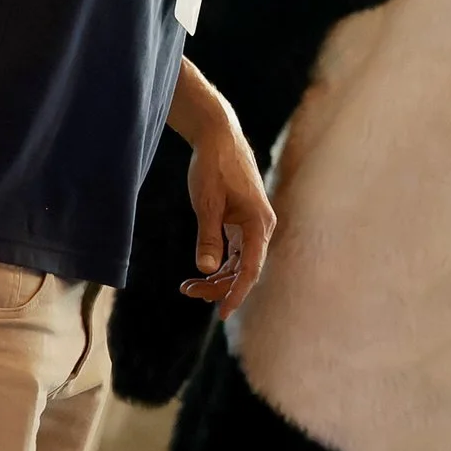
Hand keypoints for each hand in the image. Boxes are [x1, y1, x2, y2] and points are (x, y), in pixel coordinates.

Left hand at [172, 73, 277, 318]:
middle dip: (220, 286)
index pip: (251, 268)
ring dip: (218, 276)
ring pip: (240, 262)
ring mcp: (253, 223)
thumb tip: (205, 269)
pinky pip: (236, 251)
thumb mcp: (206, 203)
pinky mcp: (244, 219)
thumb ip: (208, 237)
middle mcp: (261, 226)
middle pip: (246, 269)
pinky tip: (202, 270)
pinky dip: (220, 263)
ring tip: (188, 285)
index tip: (222, 314)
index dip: (237, 293)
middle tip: (188, 291)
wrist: (218, 137)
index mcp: (258, 222)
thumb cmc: (213, 167)